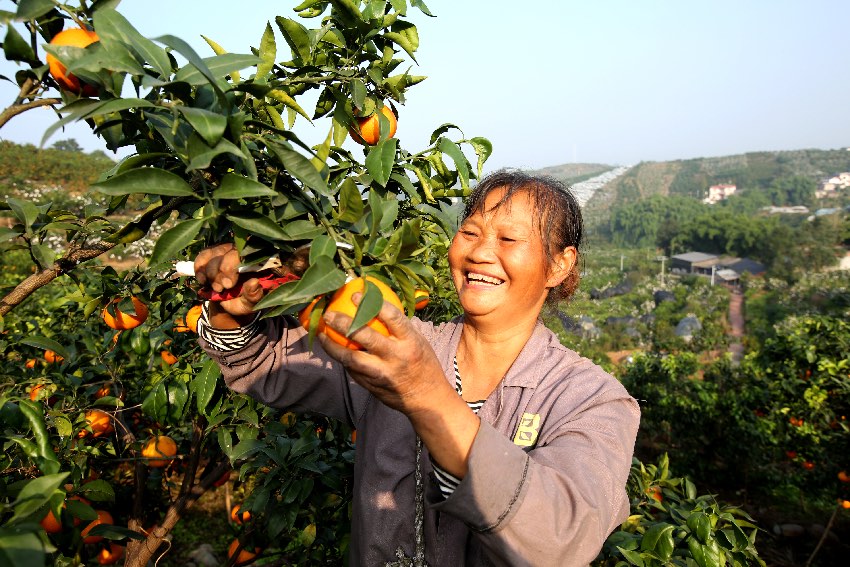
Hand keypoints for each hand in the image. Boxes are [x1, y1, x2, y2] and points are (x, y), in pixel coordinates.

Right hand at [193, 243, 262, 322]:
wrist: (228, 301)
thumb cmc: (243, 300)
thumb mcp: (250, 303)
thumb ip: (254, 295)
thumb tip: (254, 282)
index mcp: (257, 262)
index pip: (247, 254)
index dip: (232, 267)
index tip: (228, 285)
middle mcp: (242, 251)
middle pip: (229, 253)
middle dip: (220, 273)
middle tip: (219, 289)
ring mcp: (227, 249)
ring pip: (214, 254)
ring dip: (211, 274)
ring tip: (215, 288)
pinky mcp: (212, 252)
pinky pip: (203, 256)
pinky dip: (200, 270)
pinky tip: (203, 281)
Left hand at [319, 295, 479, 477]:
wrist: (427, 400)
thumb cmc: (424, 365)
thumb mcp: (419, 342)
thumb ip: (399, 329)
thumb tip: (377, 308)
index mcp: (410, 342)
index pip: (392, 317)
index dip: (372, 303)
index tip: (356, 294)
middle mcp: (396, 357)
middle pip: (365, 336)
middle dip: (343, 322)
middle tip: (329, 314)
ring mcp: (382, 373)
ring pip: (351, 358)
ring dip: (333, 346)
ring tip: (321, 334)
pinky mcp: (372, 386)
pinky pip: (353, 371)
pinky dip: (342, 360)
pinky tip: (334, 351)